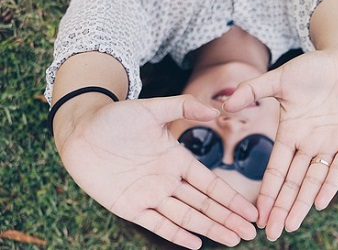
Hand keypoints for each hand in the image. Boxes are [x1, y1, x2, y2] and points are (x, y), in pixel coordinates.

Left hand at [56, 95, 257, 248]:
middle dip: (228, 217)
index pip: (210, 183)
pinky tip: (196, 242)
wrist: (81, 130)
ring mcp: (150, 195)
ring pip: (186, 216)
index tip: (251, 209)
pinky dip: (176, 234)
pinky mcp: (129, 206)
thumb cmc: (116, 117)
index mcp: (177, 159)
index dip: (231, 198)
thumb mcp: (153, 109)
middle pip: (204, 204)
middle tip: (250, 232)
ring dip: (210, 227)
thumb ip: (184, 106)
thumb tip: (216, 109)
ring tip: (233, 239)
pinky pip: (157, 223)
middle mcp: (168, 180)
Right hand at [223, 49, 337, 240]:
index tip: (257, 213)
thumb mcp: (279, 79)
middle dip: (282, 206)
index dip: (267, 191)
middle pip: (293, 182)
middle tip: (271, 233)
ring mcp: (330, 143)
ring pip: (314, 179)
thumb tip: (225, 104)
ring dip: (302, 202)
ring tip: (290, 225)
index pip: (276, 169)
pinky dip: (330, 184)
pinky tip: (319, 203)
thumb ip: (253, 91)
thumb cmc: (312, 68)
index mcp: (289, 133)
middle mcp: (308, 143)